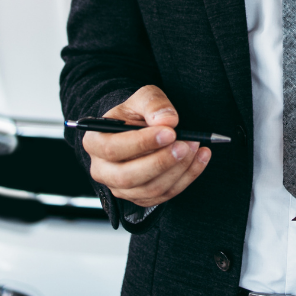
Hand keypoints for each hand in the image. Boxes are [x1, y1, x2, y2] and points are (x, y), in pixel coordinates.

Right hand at [81, 85, 210, 207]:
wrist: (139, 127)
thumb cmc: (136, 113)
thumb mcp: (143, 97)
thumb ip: (154, 104)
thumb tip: (168, 120)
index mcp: (95, 142)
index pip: (113, 149)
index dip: (142, 143)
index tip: (170, 132)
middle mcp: (103, 170)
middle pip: (128, 177)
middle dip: (161, 162)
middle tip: (186, 144)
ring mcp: (121, 188)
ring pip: (149, 190)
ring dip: (177, 170)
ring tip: (195, 146)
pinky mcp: (141, 197)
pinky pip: (165, 195)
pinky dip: (187, 177)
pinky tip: (201, 157)